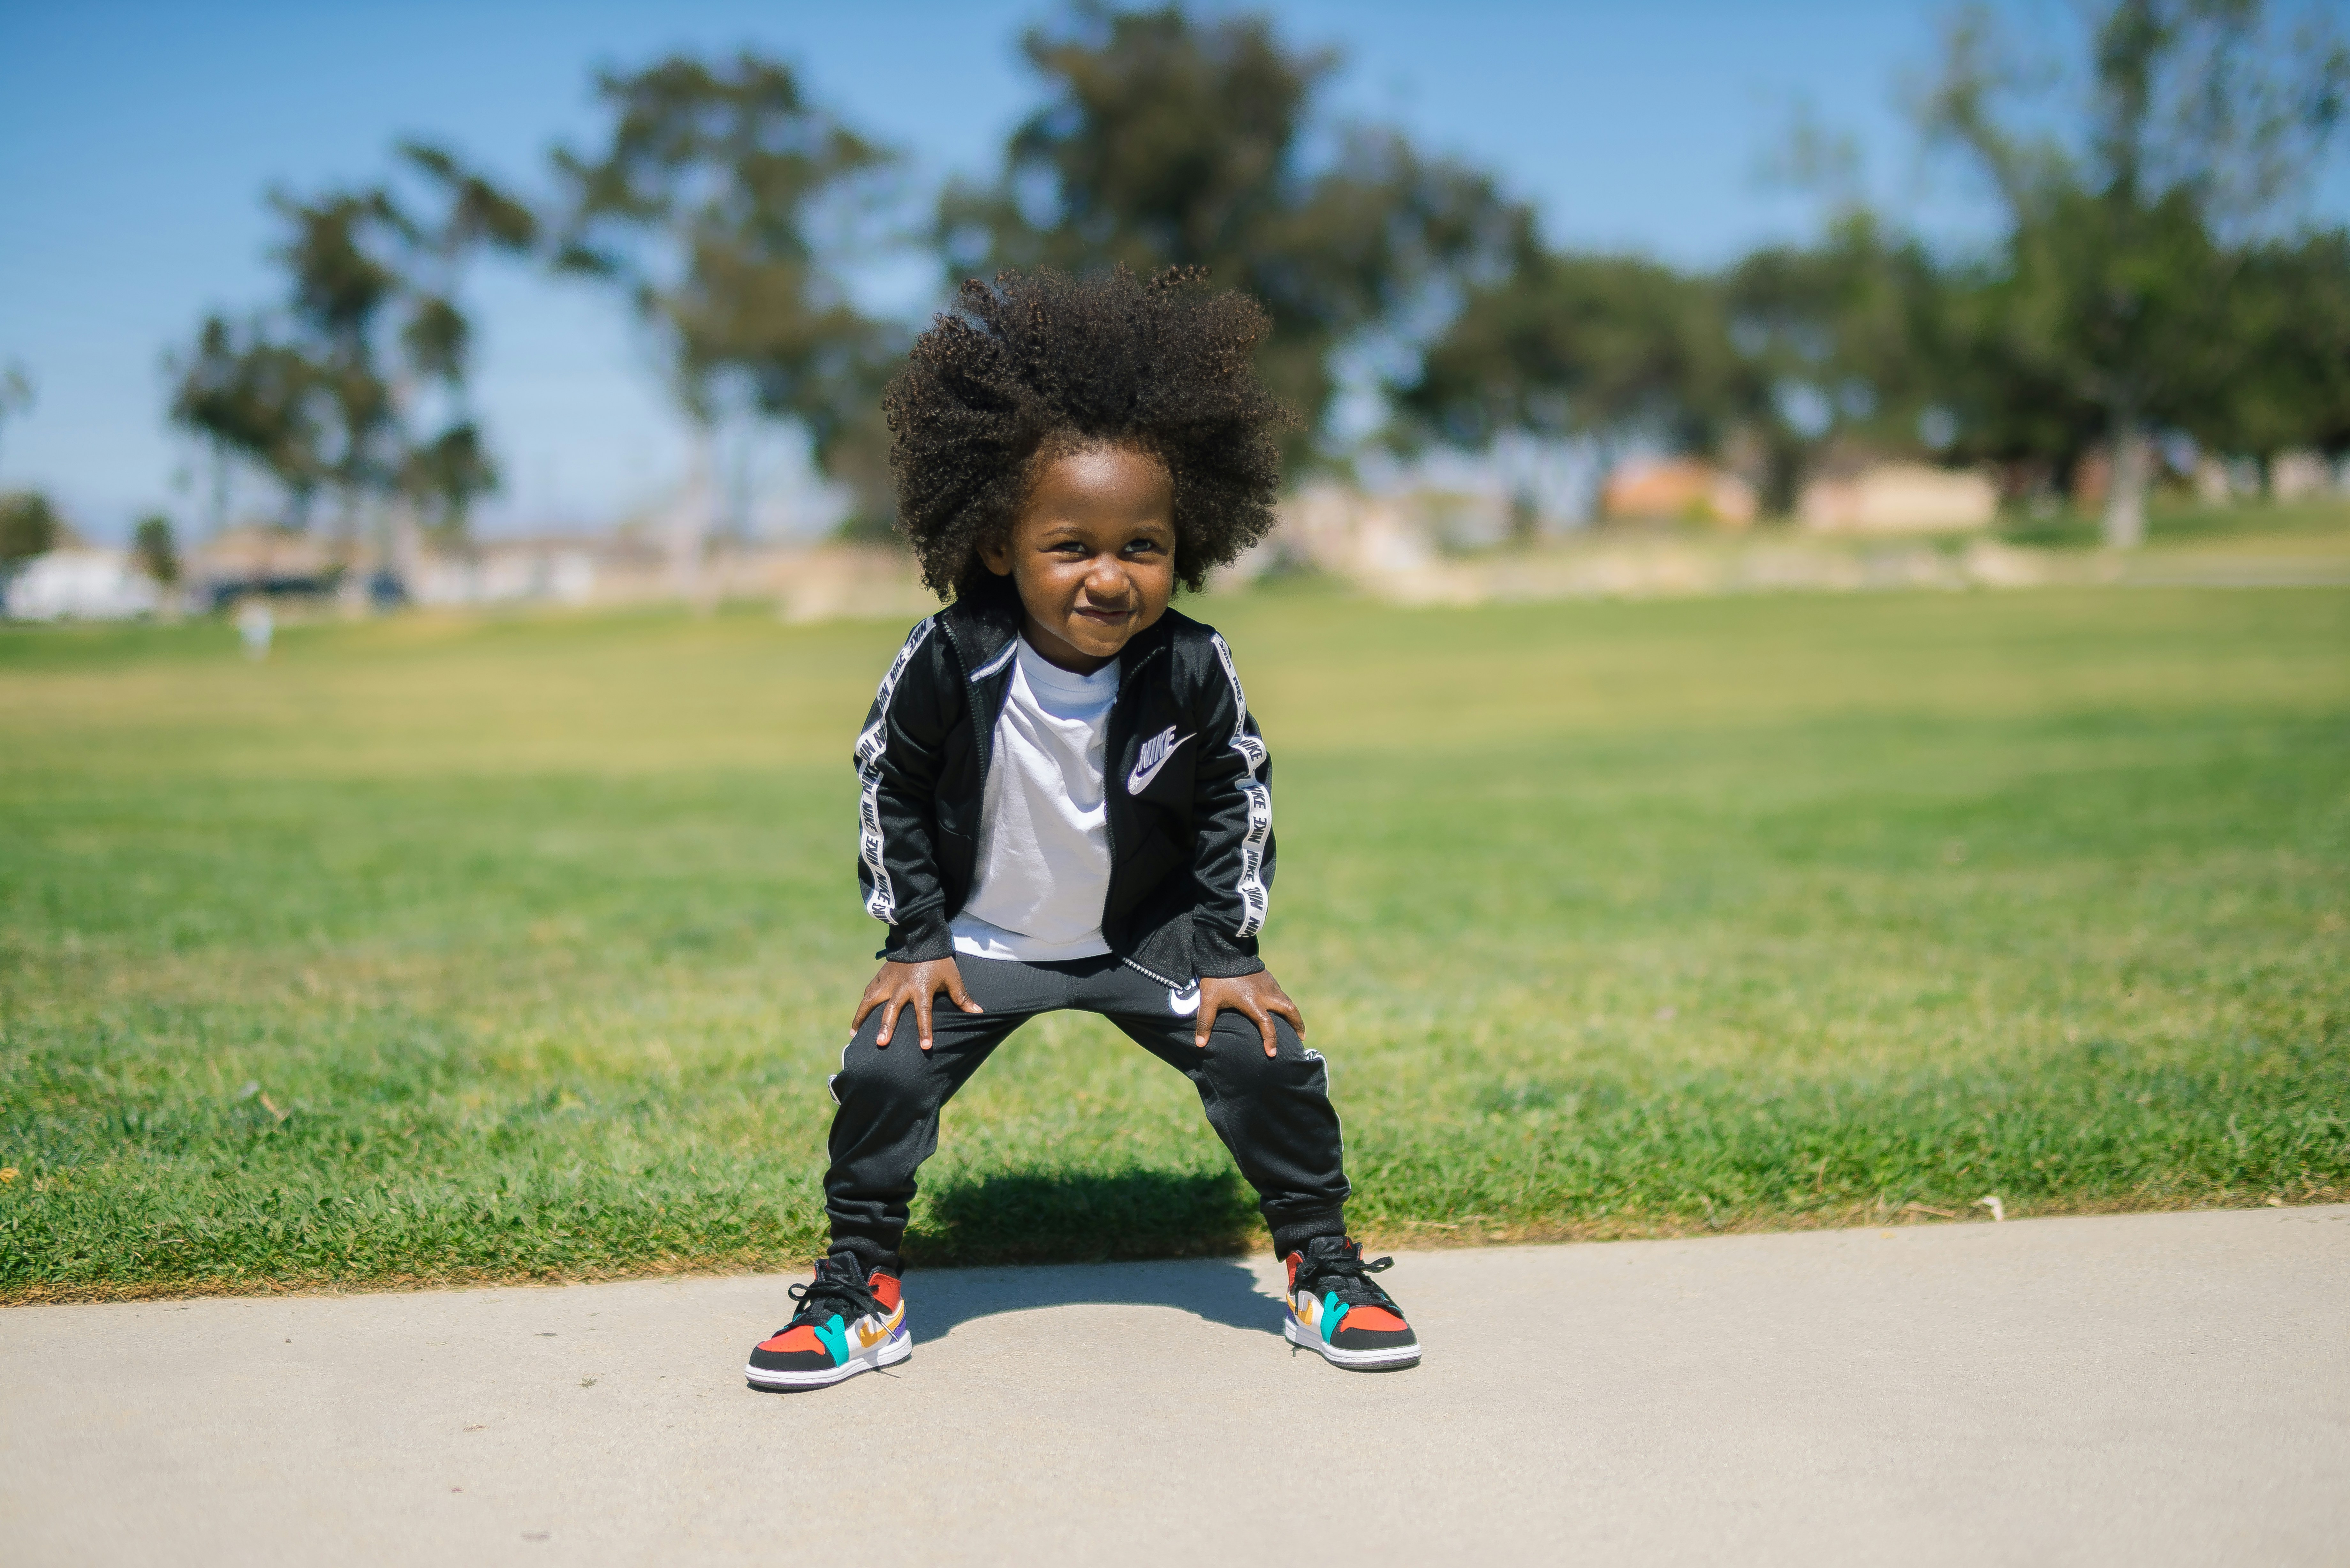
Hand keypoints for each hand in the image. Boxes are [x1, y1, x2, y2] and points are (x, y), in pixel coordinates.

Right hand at [852, 959, 980, 1050]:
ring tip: (855, 1036)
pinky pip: (869, 992)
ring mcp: (888, 981)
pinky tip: (859, 1017)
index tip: (924, 1047)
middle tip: (881, 1043)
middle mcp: (902, 986)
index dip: (925, 1030)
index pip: (924, 1013)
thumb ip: (962, 997)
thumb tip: (979, 1013)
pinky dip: (863, 1005)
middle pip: (892, 1010)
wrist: (920, 937)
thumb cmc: (939, 960)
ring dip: (862, 1018)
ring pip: (871, 1001)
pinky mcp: (881, 976)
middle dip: (887, 1027)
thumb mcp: (953, 977)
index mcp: (921, 988)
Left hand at [1195, 971, 1304, 1058]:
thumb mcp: (1208, 1001)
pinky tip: (1282, 1008)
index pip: (1267, 1024)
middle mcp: (1266, 994)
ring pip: (1288, 1001)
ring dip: (1293, 1014)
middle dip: (1297, 1025)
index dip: (1271, 1040)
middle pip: (1289, 1011)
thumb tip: (1199, 1044)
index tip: (1272, 1054)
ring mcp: (1269, 984)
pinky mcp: (1268, 977)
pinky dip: (1286, 1003)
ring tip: (1296, 1025)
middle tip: (1301, 1038)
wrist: (1225, 950)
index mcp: (1253, 1002)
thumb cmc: (1217, 977)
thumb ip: (1205, 1022)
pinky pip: (1282, 993)